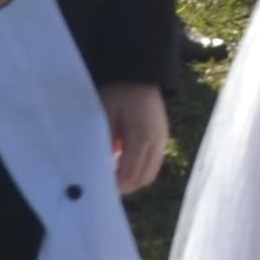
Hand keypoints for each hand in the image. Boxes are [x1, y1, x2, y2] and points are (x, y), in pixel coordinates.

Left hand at [104, 81, 168, 197]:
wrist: (138, 72)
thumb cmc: (117, 91)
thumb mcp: (105, 116)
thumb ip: (104, 143)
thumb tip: (96, 169)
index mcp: (143, 137)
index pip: (130, 175)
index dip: (114, 186)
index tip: (97, 188)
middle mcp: (157, 143)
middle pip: (143, 179)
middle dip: (124, 186)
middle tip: (102, 185)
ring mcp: (162, 141)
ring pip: (149, 174)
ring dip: (131, 178)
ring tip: (111, 173)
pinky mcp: (161, 138)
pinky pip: (152, 163)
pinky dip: (137, 168)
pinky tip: (120, 161)